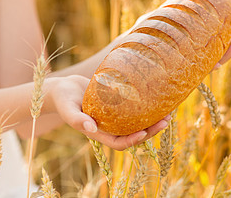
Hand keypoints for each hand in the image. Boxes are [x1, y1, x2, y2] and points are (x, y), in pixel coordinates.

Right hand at [47, 75, 169, 150]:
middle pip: (134, 134)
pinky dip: (145, 107)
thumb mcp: (68, 109)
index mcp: (99, 132)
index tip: (145, 132)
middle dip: (151, 131)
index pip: (119, 143)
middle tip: (165, 120)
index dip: (133, 140)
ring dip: (152, 120)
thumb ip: (77, 120)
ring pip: (137, 123)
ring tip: (167, 112)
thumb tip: (91, 128)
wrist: (64, 88)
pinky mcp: (117, 106)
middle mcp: (110, 127)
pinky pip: (134, 110)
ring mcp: (114, 117)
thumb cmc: (63, 99)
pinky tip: (156, 99)